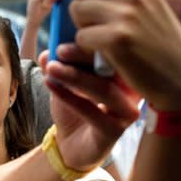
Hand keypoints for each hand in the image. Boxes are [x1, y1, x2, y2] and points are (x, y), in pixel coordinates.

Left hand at [39, 50, 139, 169]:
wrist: (72, 146)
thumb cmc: (75, 109)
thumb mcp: (65, 82)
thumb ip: (58, 64)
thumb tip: (48, 49)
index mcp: (127, 72)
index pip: (115, 51)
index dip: (91, 40)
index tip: (67, 33)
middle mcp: (133, 91)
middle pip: (113, 68)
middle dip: (83, 56)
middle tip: (59, 49)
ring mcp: (127, 111)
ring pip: (103, 90)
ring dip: (74, 77)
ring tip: (52, 68)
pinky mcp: (115, 131)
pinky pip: (92, 112)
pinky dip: (68, 96)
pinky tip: (50, 84)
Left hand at [45, 0, 180, 110]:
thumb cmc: (160, 48)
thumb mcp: (148, 10)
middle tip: (49, 1)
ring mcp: (125, 14)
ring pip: (77, 10)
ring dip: (78, 26)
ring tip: (96, 40)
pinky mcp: (117, 39)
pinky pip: (81, 37)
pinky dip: (84, 48)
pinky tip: (102, 55)